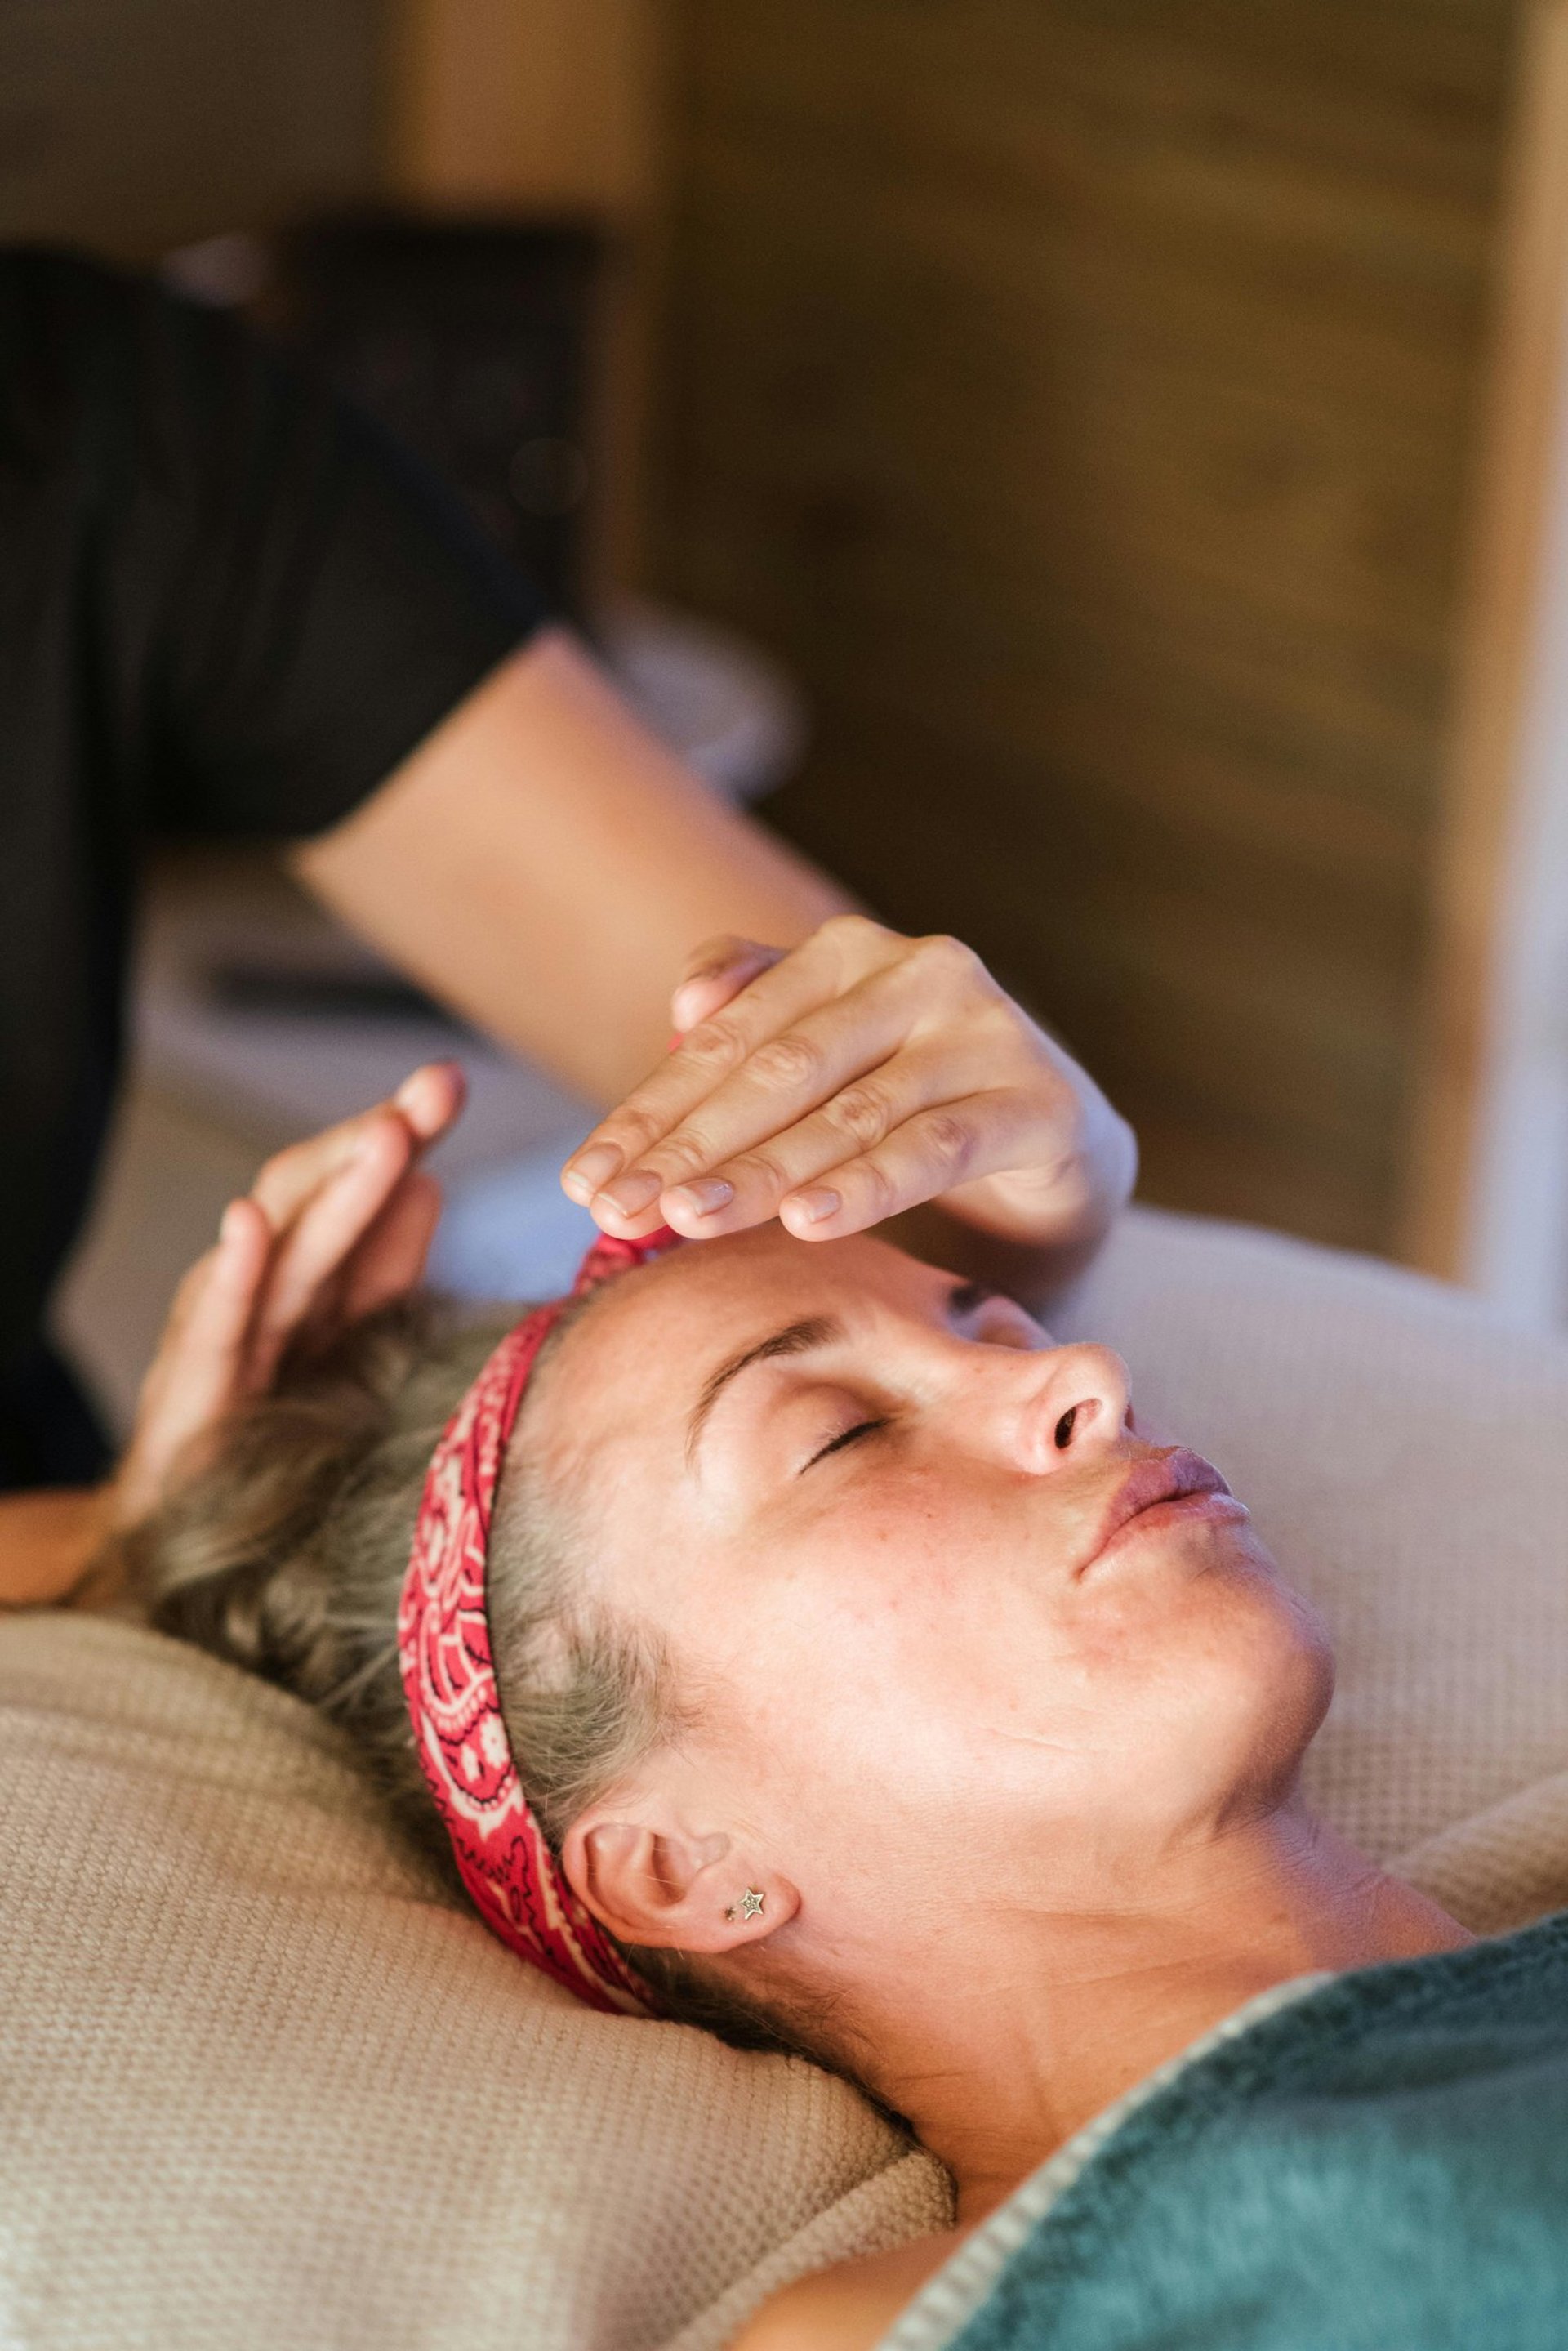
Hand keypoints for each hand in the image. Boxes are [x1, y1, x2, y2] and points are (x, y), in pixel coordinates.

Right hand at [110, 1062, 463, 1528]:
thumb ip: (384, 1268)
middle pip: (321, 1200)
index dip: (401, 1135)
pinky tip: (247, 1223)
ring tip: (387, 1136)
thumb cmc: (270, 1428)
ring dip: (334, 1189)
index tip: (448, 1081)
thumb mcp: (348, 1341)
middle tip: (434, 1089)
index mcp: (312, 1278)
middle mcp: (265, 1291)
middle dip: (378, 1140)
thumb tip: (431, 1183)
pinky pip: (216, 1328)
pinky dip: (232, 1272)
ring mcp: (227, 1334)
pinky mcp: (193, 1392)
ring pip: (286, 1251)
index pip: (357, 1191)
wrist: (185, 1533)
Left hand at [560, 917, 1135, 1251]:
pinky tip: (807, 1219)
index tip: (583, 1181)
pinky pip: (936, 1146)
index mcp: (846, 952)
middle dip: (689, 1147)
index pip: (727, 1038)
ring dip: (761, 1172)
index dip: (648, 1113)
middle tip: (616, 1210)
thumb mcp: (824, 1055)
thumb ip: (750, 1013)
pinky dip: (868, 1183)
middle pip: (780, 1071)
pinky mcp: (1037, 1102)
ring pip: (850, 1114)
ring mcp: (983, 1033)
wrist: (1052, 1139)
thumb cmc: (910, 1097)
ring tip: (688, 1218)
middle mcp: (919, 973)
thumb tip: (682, 1005)